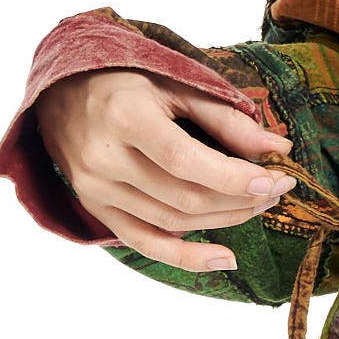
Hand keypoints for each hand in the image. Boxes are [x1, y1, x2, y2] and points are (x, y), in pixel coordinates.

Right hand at [38, 68, 293, 270]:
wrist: (61, 90)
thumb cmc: (124, 79)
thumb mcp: (175, 83)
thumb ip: (225, 118)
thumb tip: (278, 149)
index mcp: (124, 117)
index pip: (187, 161)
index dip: (235, 178)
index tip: (277, 179)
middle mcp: (104, 158)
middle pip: (184, 197)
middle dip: (240, 199)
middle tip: (276, 190)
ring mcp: (96, 189)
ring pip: (172, 222)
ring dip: (224, 221)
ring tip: (257, 207)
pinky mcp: (96, 208)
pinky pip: (145, 243)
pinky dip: (186, 258)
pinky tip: (225, 258)